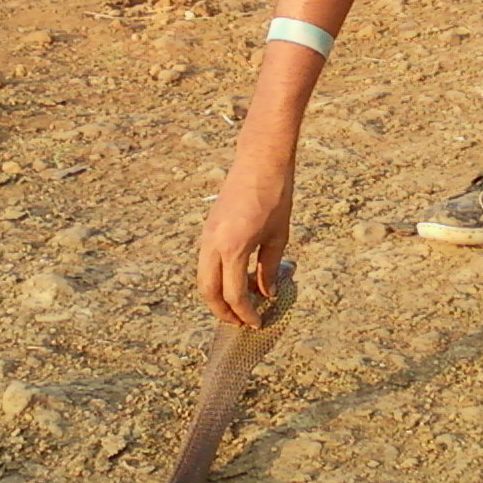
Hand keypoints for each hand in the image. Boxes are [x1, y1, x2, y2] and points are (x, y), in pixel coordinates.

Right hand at [197, 160, 292, 327]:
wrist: (261, 160)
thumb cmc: (275, 195)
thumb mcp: (279, 236)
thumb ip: (270, 268)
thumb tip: (266, 293)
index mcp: (233, 247)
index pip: (234, 294)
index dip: (245, 313)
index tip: (258, 323)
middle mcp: (213, 243)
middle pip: (209, 291)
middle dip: (223, 312)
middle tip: (241, 323)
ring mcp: (207, 235)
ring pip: (203, 277)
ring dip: (218, 296)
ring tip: (239, 305)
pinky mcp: (208, 228)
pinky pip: (206, 262)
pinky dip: (218, 277)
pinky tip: (238, 279)